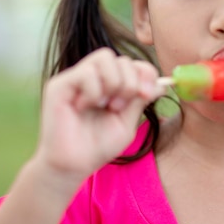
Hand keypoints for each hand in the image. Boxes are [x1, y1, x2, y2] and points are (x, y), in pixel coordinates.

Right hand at [32, 48, 158, 182]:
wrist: (73, 166)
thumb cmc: (99, 146)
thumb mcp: (127, 122)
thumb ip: (140, 100)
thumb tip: (163, 84)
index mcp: (111, 84)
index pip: (133, 63)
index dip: (146, 73)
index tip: (147, 94)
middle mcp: (94, 77)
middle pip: (122, 59)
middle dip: (130, 82)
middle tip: (120, 107)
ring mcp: (76, 78)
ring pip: (104, 57)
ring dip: (113, 83)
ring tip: (105, 106)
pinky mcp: (60, 85)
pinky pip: (86, 73)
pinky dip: (93, 91)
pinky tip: (85, 107)